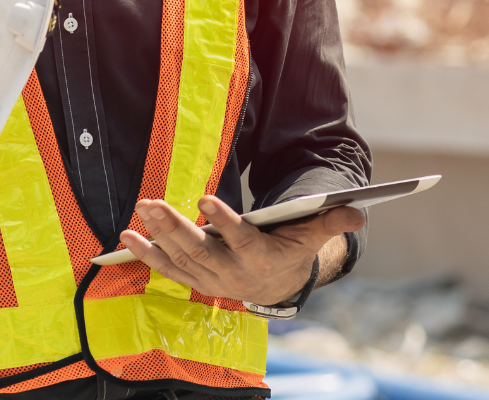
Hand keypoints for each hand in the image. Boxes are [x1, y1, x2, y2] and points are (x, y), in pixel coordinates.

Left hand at [121, 195, 364, 305]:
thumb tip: (360, 211)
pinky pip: (168, 268)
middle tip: (152, 204)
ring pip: (181, 258)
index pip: (240, 240)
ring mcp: (210, 279)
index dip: (223, 222)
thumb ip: (332, 221)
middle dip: (174, 227)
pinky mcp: (195, 280)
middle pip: (201, 250)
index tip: (205, 200)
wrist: (277, 287)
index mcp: (260, 258)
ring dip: (157, 236)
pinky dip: (147, 254)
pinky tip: (128, 235)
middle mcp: (231, 273)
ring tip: (140, 210)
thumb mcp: (313, 236)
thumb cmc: (292, 249)